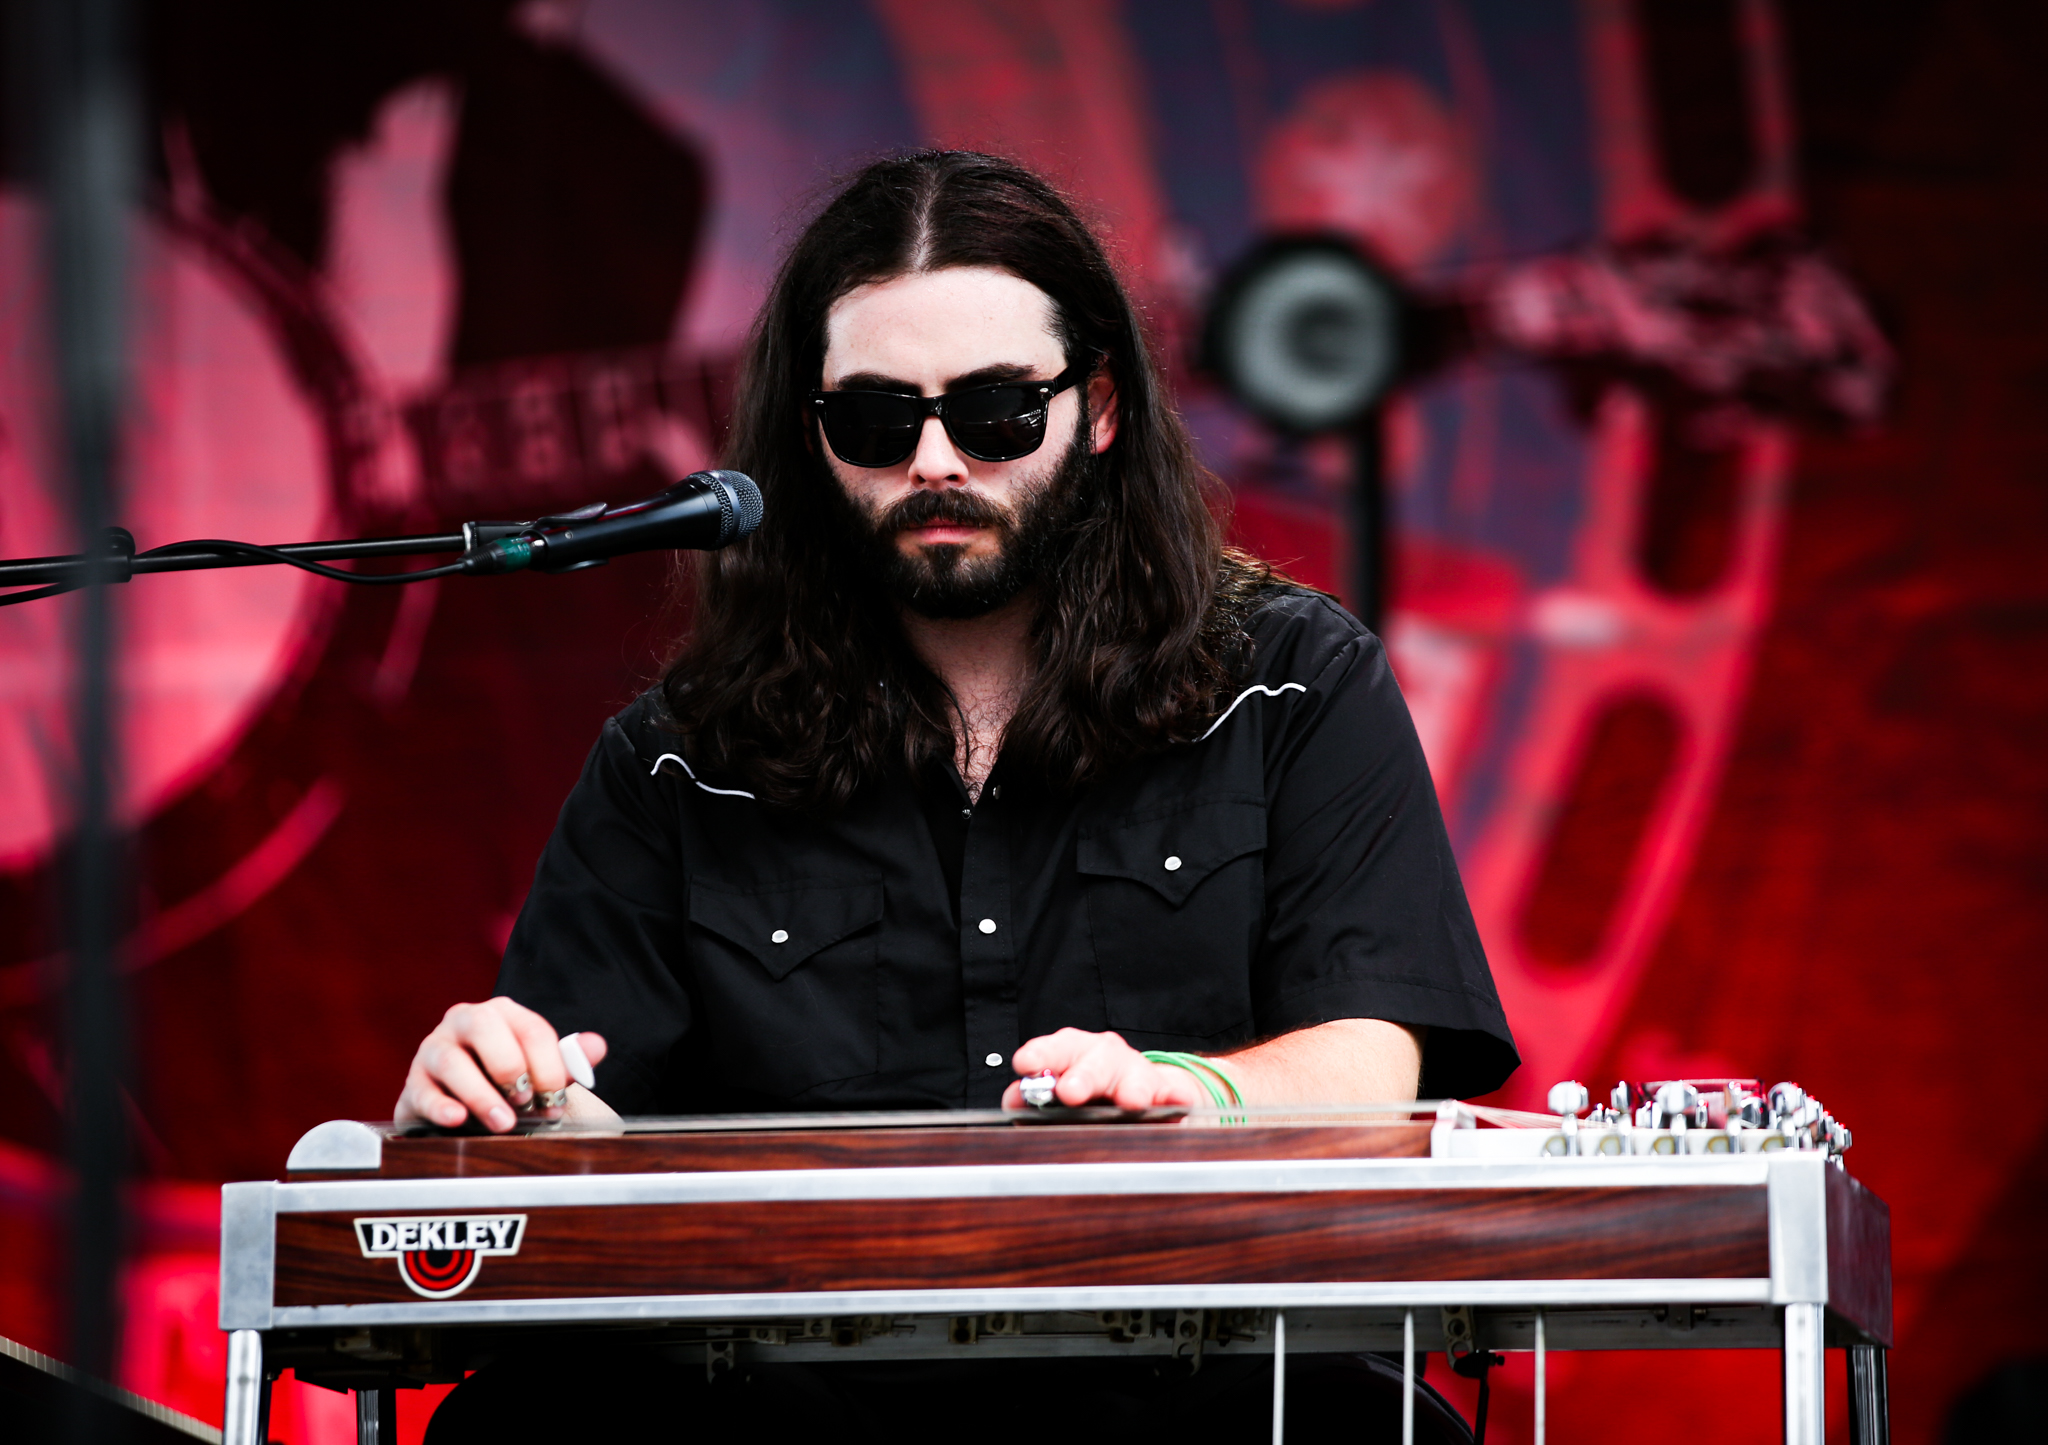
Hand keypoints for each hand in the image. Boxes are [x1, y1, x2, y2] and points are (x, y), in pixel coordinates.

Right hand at [394, 997, 608, 1133]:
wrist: (461, 1108)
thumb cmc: (505, 1083)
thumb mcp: (539, 1071)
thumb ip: (569, 1060)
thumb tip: (596, 1046)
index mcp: (501, 1014)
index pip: (531, 1029)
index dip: (549, 1067)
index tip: (557, 1101)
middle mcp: (464, 1022)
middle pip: (485, 1028)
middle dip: (510, 1067)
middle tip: (527, 1103)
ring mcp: (433, 1050)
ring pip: (451, 1061)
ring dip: (481, 1094)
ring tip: (503, 1122)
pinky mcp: (414, 1083)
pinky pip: (422, 1092)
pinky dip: (441, 1106)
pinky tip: (457, 1119)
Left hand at [999, 1028, 1204, 1109]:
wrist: (1145, 1093)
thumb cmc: (1092, 1092)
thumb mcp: (1057, 1093)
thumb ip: (1031, 1098)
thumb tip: (1013, 1099)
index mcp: (1073, 1053)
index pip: (1055, 1048)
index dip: (1040, 1054)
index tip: (1026, 1063)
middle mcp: (1105, 1057)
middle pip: (1094, 1060)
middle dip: (1083, 1076)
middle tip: (1070, 1092)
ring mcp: (1139, 1072)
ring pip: (1135, 1076)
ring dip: (1131, 1089)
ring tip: (1131, 1102)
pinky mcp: (1171, 1091)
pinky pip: (1176, 1093)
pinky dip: (1176, 1099)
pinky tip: (1177, 1106)